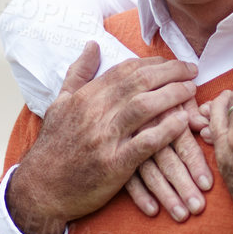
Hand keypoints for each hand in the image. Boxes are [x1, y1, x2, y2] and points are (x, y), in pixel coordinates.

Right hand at [7, 43, 198, 233]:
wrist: (40, 189)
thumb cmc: (52, 147)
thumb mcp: (59, 103)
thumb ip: (78, 73)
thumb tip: (92, 44)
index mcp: (85, 96)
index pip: (125, 69)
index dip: (153, 63)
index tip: (173, 62)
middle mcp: (94, 112)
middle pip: (139, 82)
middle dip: (170, 72)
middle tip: (193, 71)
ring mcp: (104, 138)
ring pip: (144, 107)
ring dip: (172, 95)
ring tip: (192, 91)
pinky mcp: (113, 165)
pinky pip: (145, 143)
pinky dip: (166, 130)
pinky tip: (184, 122)